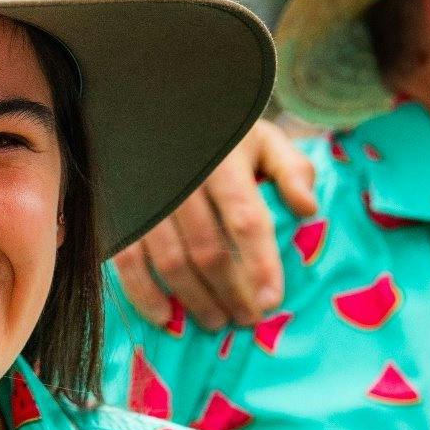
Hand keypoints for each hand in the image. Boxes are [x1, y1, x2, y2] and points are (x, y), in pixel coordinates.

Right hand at [110, 119, 316, 331]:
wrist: (156, 108)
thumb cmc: (220, 133)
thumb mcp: (261, 138)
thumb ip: (290, 170)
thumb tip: (308, 210)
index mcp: (223, 160)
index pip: (245, 220)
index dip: (260, 264)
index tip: (272, 301)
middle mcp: (182, 180)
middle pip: (209, 251)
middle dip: (231, 293)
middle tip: (248, 320)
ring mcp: (148, 198)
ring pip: (171, 262)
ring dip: (195, 300)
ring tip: (215, 322)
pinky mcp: (122, 212)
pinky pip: (128, 261)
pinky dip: (144, 295)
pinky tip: (164, 316)